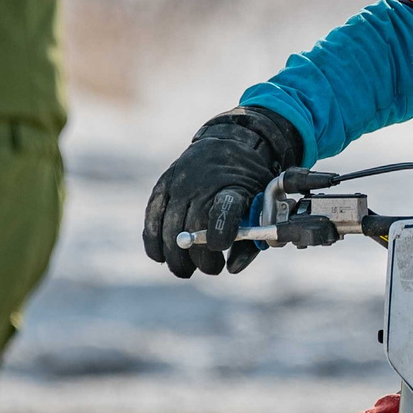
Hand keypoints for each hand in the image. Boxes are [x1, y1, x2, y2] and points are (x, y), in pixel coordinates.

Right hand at [141, 107, 303, 276]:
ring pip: (170, 229)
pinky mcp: (163, 185)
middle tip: (212, 269)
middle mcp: (202, 184)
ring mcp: (179, 184)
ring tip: (187, 270)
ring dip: (177, 258)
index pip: (224, 210)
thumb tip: (232, 269)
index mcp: (233, 186)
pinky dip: (153, 242)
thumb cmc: (250, 183)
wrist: (230, 143)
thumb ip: (250, 241)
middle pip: (193, 228)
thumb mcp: (261, 206)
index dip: (220, 232)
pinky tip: (160, 257)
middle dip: (201, 259)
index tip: (218, 249)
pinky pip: (152, 218)